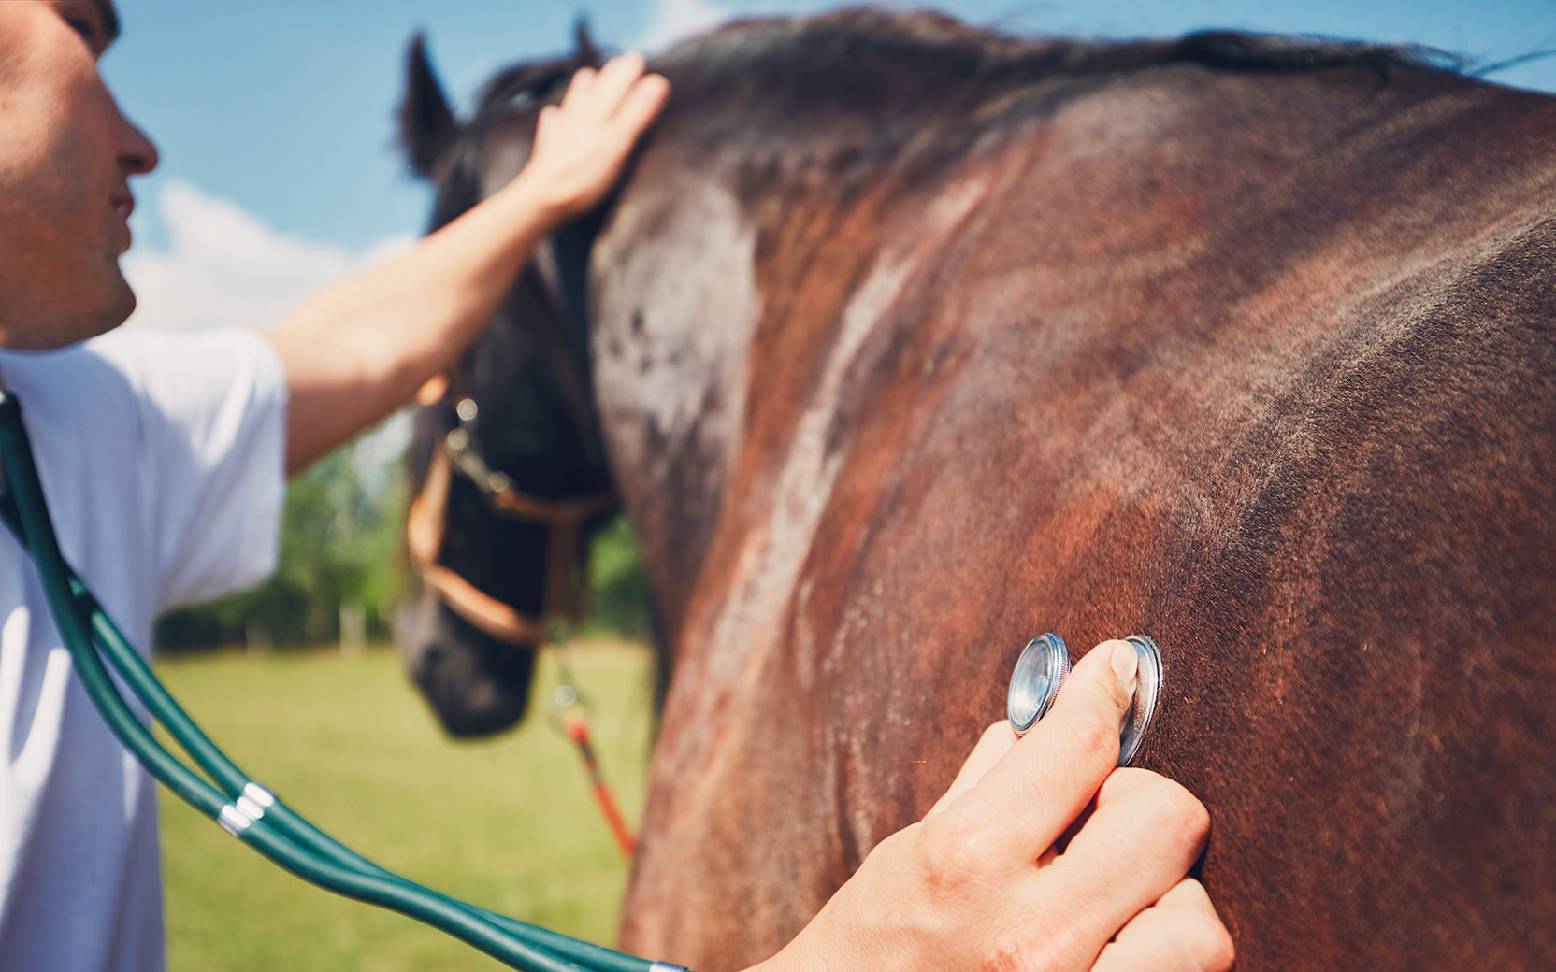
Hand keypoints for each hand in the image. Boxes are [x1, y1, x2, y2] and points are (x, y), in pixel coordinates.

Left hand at [510, 53, 669, 221]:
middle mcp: (578, 115)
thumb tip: (658, 83)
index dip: (629, 72)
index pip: (617, 84)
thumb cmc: (585, 175)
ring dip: (581, 89)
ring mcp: (560, 131)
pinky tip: (552, 115)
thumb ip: (637, 114)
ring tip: (586, 77)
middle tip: (619, 64)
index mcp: (597, 112)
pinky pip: (551, 125)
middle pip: (594, 89)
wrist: (544, 199)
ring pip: (572, 102)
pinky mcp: (548, 149)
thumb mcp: (618, 144)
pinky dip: (554, 117)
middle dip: (608, 76)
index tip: (640, 60)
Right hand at [761, 640, 1233, 970]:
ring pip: (1198, 925)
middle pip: (1165, 818)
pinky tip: (1120, 944)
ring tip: (1118, 903)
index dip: (1102, 692)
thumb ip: (983, 786)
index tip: (1115, 670)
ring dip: (1166, 901)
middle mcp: (1027, 936)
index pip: (1078, 746)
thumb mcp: (905, 856)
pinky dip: (1164, 953)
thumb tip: (1038, 722)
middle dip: (1136, 804)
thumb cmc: (866, 955)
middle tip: (1097, 822)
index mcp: (966, 860)